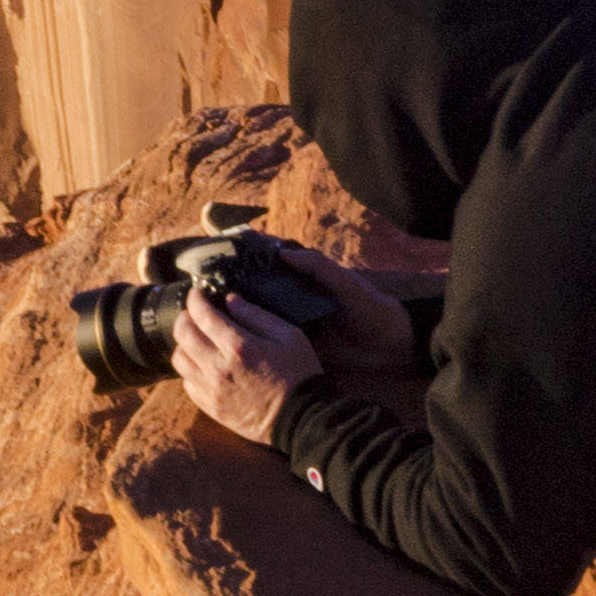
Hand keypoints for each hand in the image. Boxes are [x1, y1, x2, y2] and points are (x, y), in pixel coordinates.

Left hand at [173, 291, 323, 442]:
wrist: (303, 420)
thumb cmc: (301, 376)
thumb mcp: (289, 337)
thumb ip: (257, 315)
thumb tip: (231, 300)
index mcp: (240, 347)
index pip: (202, 314)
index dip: (195, 299)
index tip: (196, 293)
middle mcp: (219, 368)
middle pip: (182, 334)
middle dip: (185, 318)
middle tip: (194, 315)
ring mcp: (213, 390)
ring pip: (179, 359)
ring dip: (184, 345)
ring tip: (198, 342)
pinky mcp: (212, 408)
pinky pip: (186, 384)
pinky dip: (191, 371)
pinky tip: (205, 367)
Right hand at [229, 236, 418, 372]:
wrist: (391, 344)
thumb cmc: (370, 305)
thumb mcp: (345, 282)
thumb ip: (317, 266)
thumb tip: (281, 251)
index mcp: (302, 276)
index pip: (267, 261)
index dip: (245, 256)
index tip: (216, 256)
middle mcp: (292, 296)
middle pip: (256, 288)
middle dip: (232, 288)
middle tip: (205, 290)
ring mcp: (293, 321)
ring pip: (259, 314)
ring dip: (238, 314)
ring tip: (210, 314)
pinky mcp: (297, 344)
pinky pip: (272, 339)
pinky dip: (255, 338)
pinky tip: (233, 338)